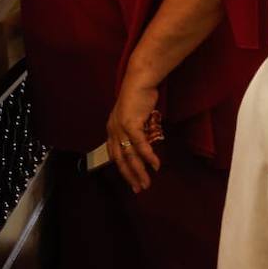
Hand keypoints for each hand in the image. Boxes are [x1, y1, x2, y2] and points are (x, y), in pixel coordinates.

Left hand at [105, 76, 160, 192]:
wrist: (139, 79)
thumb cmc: (138, 96)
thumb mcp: (133, 117)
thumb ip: (136, 132)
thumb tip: (144, 147)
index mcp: (112, 129)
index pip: (115, 155)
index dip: (123, 170)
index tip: (132, 182)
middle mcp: (113, 130)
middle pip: (120, 159)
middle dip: (130, 176)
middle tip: (139, 189)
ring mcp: (120, 127)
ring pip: (130, 155)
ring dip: (139, 171)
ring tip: (147, 182)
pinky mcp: (130, 123)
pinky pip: (140, 144)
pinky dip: (148, 156)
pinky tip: (155, 165)